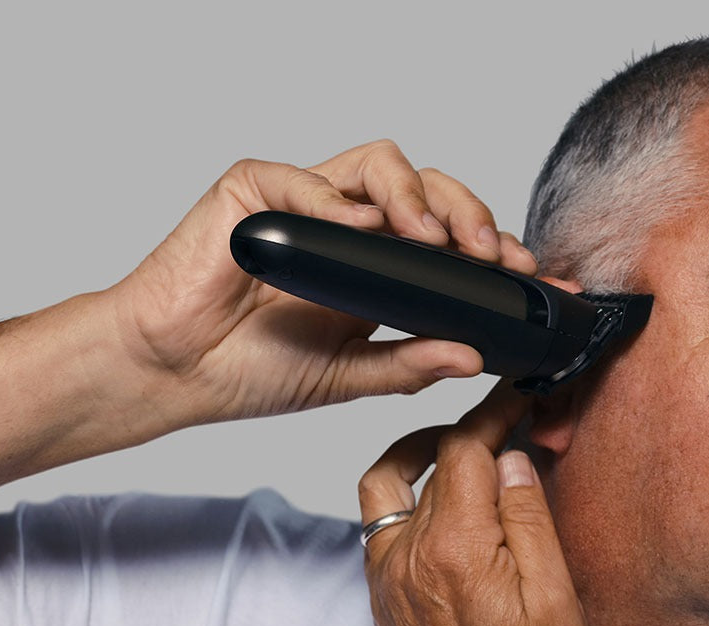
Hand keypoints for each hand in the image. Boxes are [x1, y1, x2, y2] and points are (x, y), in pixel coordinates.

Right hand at [110, 140, 537, 424]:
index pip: (447, 246)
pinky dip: (334, 198)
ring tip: (437, 239)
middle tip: (491, 256)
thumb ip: (407, 362)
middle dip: (470, 216)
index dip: (494, 256)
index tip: (535, 281)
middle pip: (426, 193)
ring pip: (380, 165)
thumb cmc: (248, 369)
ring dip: (418, 197)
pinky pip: (305, 177)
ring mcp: (305, 206)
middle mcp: (347, 230)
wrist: (172, 372)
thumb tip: (473, 356)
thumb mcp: (346, 376)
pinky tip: (359, 226)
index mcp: (374, 273)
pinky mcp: (257, 192)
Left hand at [359, 382, 593, 625]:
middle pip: (431, 464)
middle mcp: (407, 558)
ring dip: (423, 457)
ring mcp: (387, 580)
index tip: (514, 396)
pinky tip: (441, 509)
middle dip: (471, 433)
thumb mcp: (556, 600)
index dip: (492, 413)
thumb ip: (528, 518)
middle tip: (509, 424)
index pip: (464, 451)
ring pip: (389, 488)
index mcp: (455, 550)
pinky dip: (405, 500)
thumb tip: (511, 458)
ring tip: (462, 453)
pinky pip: (378, 527)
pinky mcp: (381, 600)